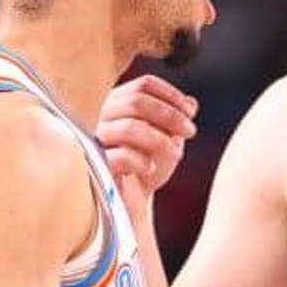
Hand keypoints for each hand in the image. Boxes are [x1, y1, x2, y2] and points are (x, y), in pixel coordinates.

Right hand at [99, 75, 197, 202]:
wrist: (131, 201)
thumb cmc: (147, 166)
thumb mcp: (168, 140)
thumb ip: (177, 119)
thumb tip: (191, 103)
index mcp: (119, 103)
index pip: (143, 85)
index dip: (171, 95)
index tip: (190, 111)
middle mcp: (102, 116)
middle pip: (136, 101)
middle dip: (170, 115)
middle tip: (191, 131)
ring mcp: (96, 139)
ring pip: (129, 127)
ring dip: (161, 139)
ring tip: (176, 153)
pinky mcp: (95, 165)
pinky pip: (120, 156)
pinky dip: (142, 161)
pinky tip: (150, 169)